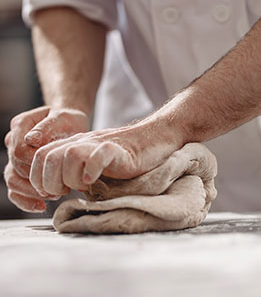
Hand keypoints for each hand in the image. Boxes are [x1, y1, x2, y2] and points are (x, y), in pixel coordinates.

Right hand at [4, 106, 88, 211]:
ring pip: (12, 180)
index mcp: (21, 125)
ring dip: (31, 192)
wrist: (70, 122)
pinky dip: (26, 200)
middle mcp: (14, 141)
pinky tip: (41, 206)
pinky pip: (16, 189)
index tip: (54, 172)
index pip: (18, 151)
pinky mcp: (23, 169)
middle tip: (58, 188)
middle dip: (36, 181)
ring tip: (54, 196)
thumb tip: (31, 140)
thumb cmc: (67, 119)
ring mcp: (17, 156)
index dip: (34, 165)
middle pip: (15, 168)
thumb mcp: (62, 117)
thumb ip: (47, 126)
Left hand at [29, 122, 181, 195]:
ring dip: (70, 178)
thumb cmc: (123, 156)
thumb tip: (56, 191)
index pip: (40, 156)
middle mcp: (83, 142)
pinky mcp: (117, 150)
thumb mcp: (92, 161)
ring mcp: (99, 144)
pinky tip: (92, 180)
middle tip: (63, 192)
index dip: (38, 177)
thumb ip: (74, 170)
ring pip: (70, 155)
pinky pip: (99, 155)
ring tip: (83, 185)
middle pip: (48, 156)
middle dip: (49, 181)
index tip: (51, 193)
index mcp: (74, 144)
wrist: (151, 139)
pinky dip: (91, 169)